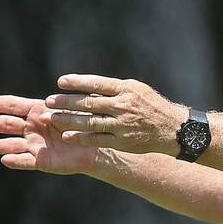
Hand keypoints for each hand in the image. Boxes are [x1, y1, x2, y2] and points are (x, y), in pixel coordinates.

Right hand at [0, 95, 101, 174]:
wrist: (94, 147)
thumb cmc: (84, 124)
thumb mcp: (72, 113)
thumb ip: (57, 113)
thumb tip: (42, 115)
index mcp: (37, 111)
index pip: (14, 106)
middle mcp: (31, 128)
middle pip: (7, 125)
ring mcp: (34, 145)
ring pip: (12, 144)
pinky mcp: (40, 161)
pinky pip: (26, 161)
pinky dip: (16, 160)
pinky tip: (5, 159)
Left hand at [42, 75, 185, 155]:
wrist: (173, 129)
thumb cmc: (151, 105)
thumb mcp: (137, 89)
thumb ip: (113, 88)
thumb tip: (87, 87)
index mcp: (126, 89)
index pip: (97, 83)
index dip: (77, 82)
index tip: (61, 82)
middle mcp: (123, 106)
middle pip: (89, 103)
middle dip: (66, 102)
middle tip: (49, 101)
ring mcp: (122, 125)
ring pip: (90, 122)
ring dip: (69, 120)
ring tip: (52, 118)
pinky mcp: (122, 141)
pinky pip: (97, 139)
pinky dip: (81, 137)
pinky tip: (67, 135)